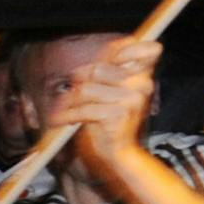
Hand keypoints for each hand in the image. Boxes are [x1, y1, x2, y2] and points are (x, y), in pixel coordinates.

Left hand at [43, 36, 161, 172]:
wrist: (119, 154)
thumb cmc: (114, 122)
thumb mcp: (115, 93)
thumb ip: (108, 74)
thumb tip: (86, 65)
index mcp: (144, 75)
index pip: (136, 48)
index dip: (117, 49)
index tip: (97, 62)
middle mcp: (141, 84)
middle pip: (99, 68)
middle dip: (78, 79)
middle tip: (67, 92)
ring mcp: (130, 99)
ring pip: (87, 88)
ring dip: (68, 100)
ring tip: (60, 108)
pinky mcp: (117, 114)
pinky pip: (84, 108)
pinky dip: (68, 115)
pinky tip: (59, 120)